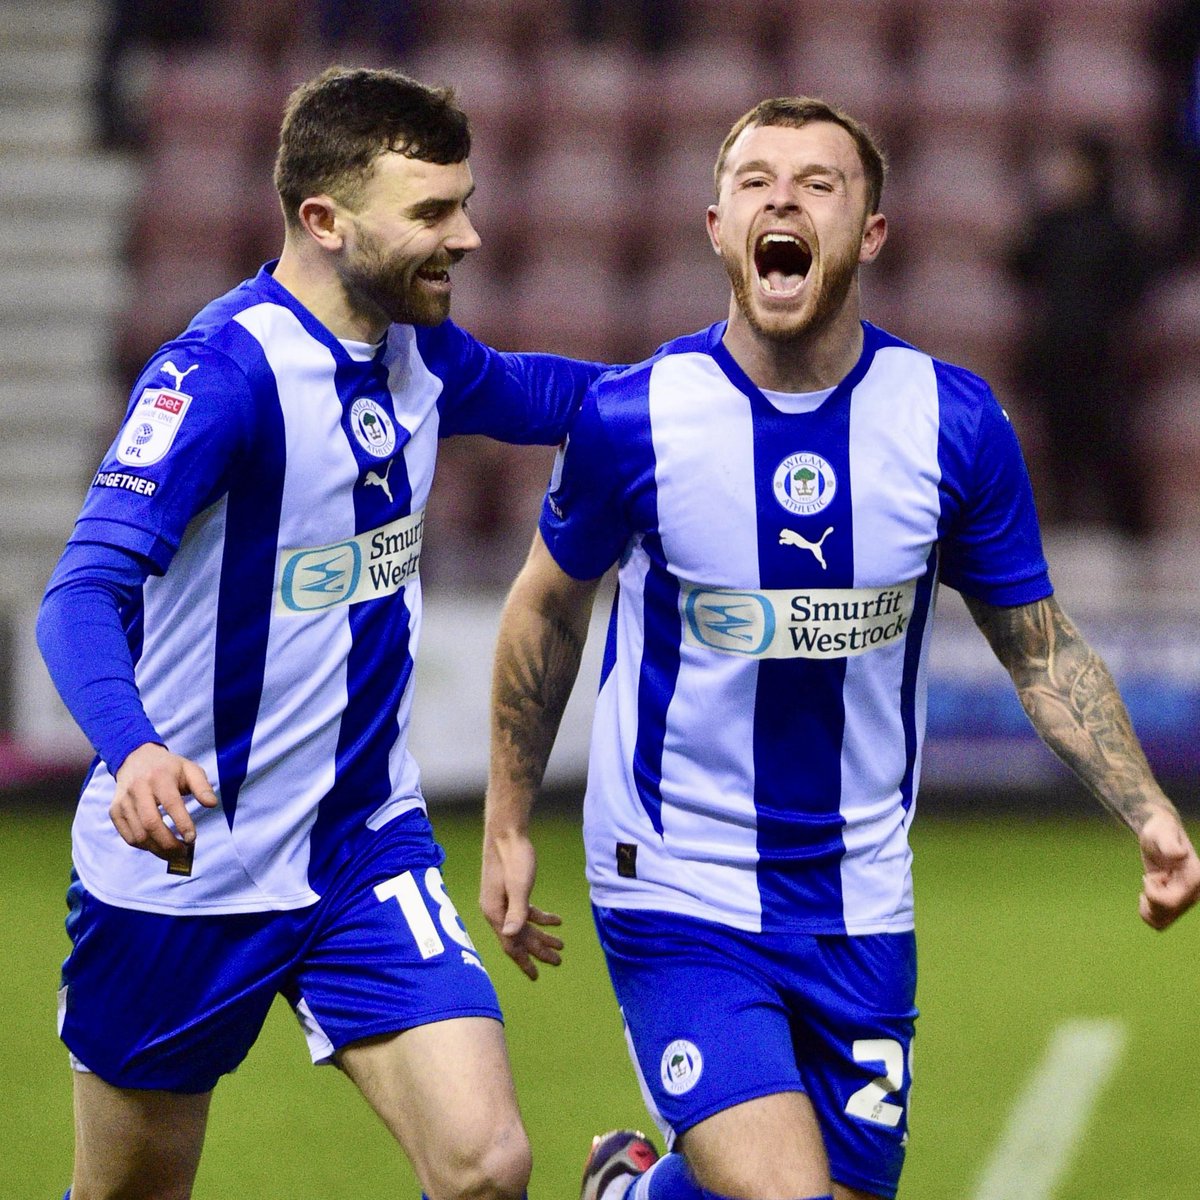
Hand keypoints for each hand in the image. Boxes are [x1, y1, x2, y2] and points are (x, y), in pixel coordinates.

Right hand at [111, 742, 218, 864]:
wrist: (135, 758)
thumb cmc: (168, 768)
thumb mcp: (190, 769)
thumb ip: (202, 787)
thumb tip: (212, 804)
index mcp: (159, 777)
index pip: (170, 803)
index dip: (182, 823)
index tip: (192, 838)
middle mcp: (138, 788)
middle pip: (150, 823)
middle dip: (168, 844)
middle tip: (183, 853)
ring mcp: (123, 801)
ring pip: (138, 834)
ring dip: (157, 849)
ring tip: (173, 853)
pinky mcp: (114, 811)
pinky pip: (128, 837)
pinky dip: (144, 847)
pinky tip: (157, 846)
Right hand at [480, 826, 562, 979]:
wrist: (506, 832)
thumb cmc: (513, 858)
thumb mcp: (518, 885)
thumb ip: (516, 911)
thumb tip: (510, 936)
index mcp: (495, 913)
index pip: (510, 945)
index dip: (524, 961)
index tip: (536, 976)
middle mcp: (496, 911)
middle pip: (519, 938)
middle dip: (538, 950)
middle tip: (558, 961)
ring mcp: (502, 901)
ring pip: (523, 926)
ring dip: (541, 936)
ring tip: (560, 945)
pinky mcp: (510, 892)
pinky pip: (525, 911)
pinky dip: (540, 917)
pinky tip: (556, 921)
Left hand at [1137, 807, 1199, 929]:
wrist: (1159, 834)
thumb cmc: (1160, 831)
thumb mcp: (1162, 833)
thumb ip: (1169, 844)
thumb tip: (1179, 854)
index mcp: (1196, 879)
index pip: (1171, 902)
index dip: (1152, 890)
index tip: (1154, 874)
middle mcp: (1195, 893)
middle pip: (1165, 913)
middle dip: (1150, 897)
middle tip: (1150, 878)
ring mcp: (1186, 901)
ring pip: (1162, 922)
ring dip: (1149, 908)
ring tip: (1149, 888)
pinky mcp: (1177, 904)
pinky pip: (1160, 923)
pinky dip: (1148, 913)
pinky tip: (1146, 895)